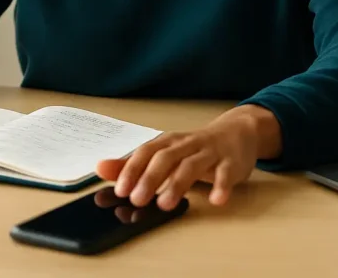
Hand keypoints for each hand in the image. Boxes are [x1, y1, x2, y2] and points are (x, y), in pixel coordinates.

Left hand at [95, 105, 280, 210]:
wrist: (238, 132)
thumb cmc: (196, 147)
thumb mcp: (165, 153)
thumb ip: (134, 164)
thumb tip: (100, 168)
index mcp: (169, 143)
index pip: (147, 152)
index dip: (132, 169)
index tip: (119, 189)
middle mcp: (187, 145)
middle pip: (166, 158)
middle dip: (150, 178)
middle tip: (137, 199)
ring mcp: (210, 152)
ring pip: (192, 166)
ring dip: (178, 184)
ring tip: (166, 204)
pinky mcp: (231, 162)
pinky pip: (227, 173)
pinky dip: (221, 186)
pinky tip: (216, 200)